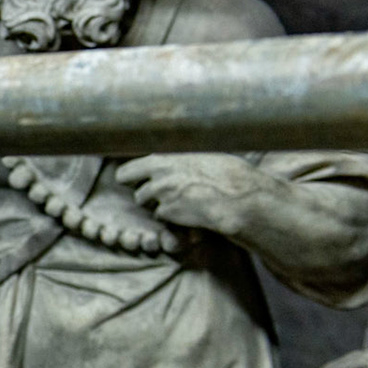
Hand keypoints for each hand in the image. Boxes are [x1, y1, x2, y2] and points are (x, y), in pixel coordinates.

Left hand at [114, 153, 269, 235]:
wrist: (239, 196)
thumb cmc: (228, 173)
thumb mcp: (202, 154)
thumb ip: (180, 155)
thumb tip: (174, 152)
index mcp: (165, 156)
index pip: (128, 166)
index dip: (131, 173)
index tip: (135, 176)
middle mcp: (158, 173)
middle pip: (128, 183)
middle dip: (137, 187)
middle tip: (150, 191)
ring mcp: (161, 194)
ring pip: (143, 200)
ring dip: (154, 201)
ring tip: (177, 199)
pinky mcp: (168, 212)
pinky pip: (160, 215)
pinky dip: (169, 216)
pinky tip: (186, 211)